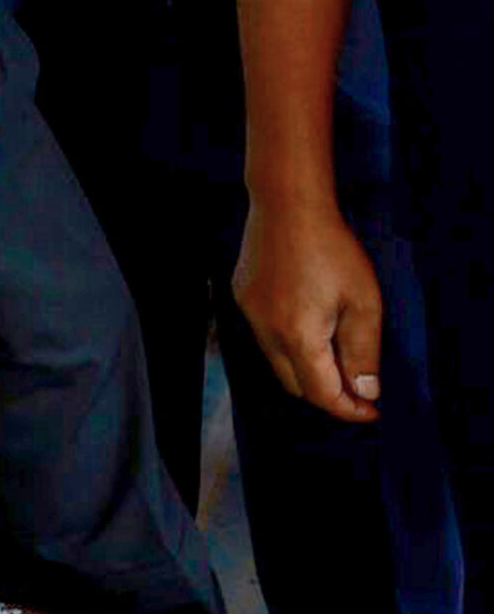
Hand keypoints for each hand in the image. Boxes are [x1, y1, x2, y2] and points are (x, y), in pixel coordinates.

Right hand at [232, 196, 382, 422]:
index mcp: (298, 337)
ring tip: (335, 350)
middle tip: (358, 384)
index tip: (371, 410)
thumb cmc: (332, 249)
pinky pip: (265, 334)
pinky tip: (308, 318)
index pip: (321, 394)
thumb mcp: (363, 302)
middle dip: (327, 392)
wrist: (288, 204)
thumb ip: (363, 353)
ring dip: (306, 367)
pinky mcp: (242, 297)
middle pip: (295, 385)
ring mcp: (249, 313)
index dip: (349, 409)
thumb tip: (364, 391)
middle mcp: (266, 331)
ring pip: (277, 361)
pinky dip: (288, 342)